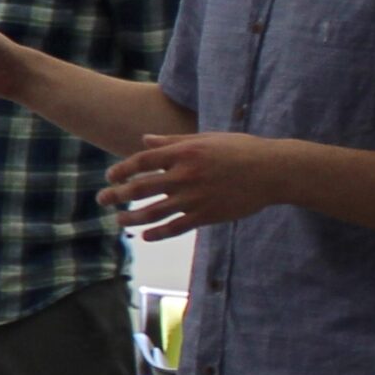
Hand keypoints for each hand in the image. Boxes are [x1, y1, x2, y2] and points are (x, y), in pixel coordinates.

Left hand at [99, 133, 292, 237]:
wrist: (272, 171)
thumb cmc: (240, 150)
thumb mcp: (206, 139)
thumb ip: (173, 140)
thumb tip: (144, 140)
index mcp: (185, 152)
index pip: (143, 161)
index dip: (122, 169)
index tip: (110, 176)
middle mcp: (186, 175)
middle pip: (142, 187)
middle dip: (118, 194)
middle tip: (102, 199)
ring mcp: (196, 197)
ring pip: (154, 211)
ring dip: (132, 217)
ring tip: (119, 220)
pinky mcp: (207, 215)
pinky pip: (176, 227)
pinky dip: (158, 233)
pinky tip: (145, 236)